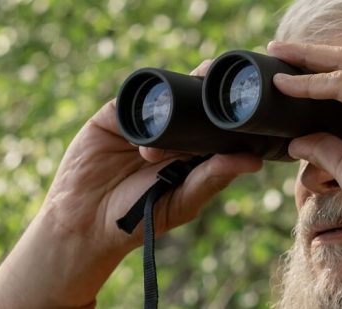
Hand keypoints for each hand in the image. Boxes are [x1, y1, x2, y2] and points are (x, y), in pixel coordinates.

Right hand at [0, 61, 261, 307]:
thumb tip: (255, 162)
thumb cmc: (141, 217)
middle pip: (195, 103)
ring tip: (202, 75)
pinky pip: (133, 98)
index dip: (233, 112)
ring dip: (182, 83)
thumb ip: (214, 178)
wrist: (86, 222)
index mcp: (193, 152)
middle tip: (226, 78)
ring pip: (166, 95)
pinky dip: (146, 96)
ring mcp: (142, 122)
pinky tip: (161, 97)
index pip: (217, 126)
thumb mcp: (184, 199)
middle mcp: (171, 133)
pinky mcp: (115, 116)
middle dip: (210, 88)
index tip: (253, 100)